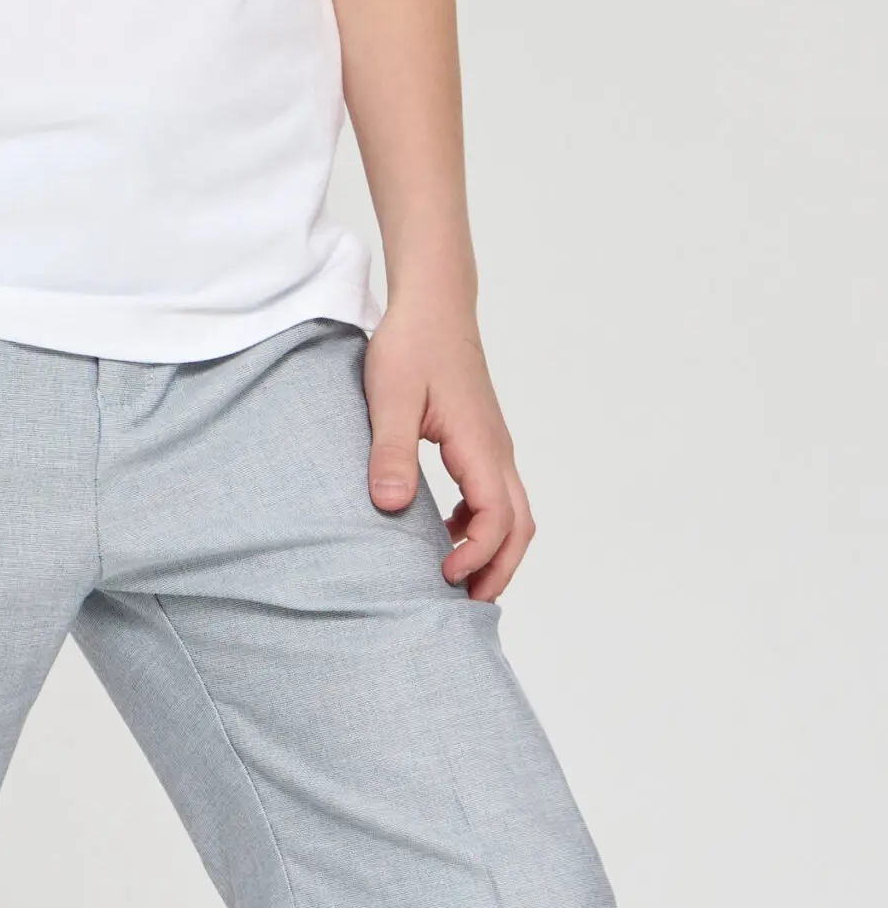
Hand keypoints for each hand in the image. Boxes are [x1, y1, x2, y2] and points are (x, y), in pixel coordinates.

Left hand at [361, 300, 535, 600]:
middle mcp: (497, 449)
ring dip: (493, 549)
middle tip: (464, 604)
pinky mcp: (482, 438)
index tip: (442, 575)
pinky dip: (482, 523)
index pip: (497, 519)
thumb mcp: (391, 397)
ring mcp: (494, 444)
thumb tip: (388, 507)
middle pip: (519, 526)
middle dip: (498, 569)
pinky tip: (445, 531)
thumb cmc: (412, 345)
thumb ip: (391, 451)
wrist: (433, 303)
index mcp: (480, 444)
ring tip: (457, 578)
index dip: (477, 556)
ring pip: (513, 511)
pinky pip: (496, 493)